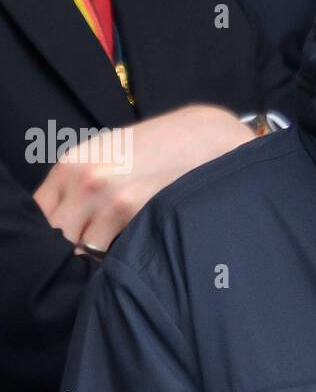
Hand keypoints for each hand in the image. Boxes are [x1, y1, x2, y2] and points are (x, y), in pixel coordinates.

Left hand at [33, 105, 254, 253]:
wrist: (201, 137)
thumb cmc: (155, 150)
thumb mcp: (106, 157)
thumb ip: (79, 188)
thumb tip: (65, 234)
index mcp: (71, 165)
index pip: (38, 214)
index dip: (50, 233)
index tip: (69, 239)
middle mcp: (83, 180)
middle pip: (57, 236)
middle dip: (72, 246)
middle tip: (97, 246)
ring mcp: (108, 198)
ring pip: (83, 249)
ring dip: (99, 254)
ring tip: (122, 243)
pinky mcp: (134, 212)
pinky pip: (112, 252)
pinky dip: (122, 255)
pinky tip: (138, 240)